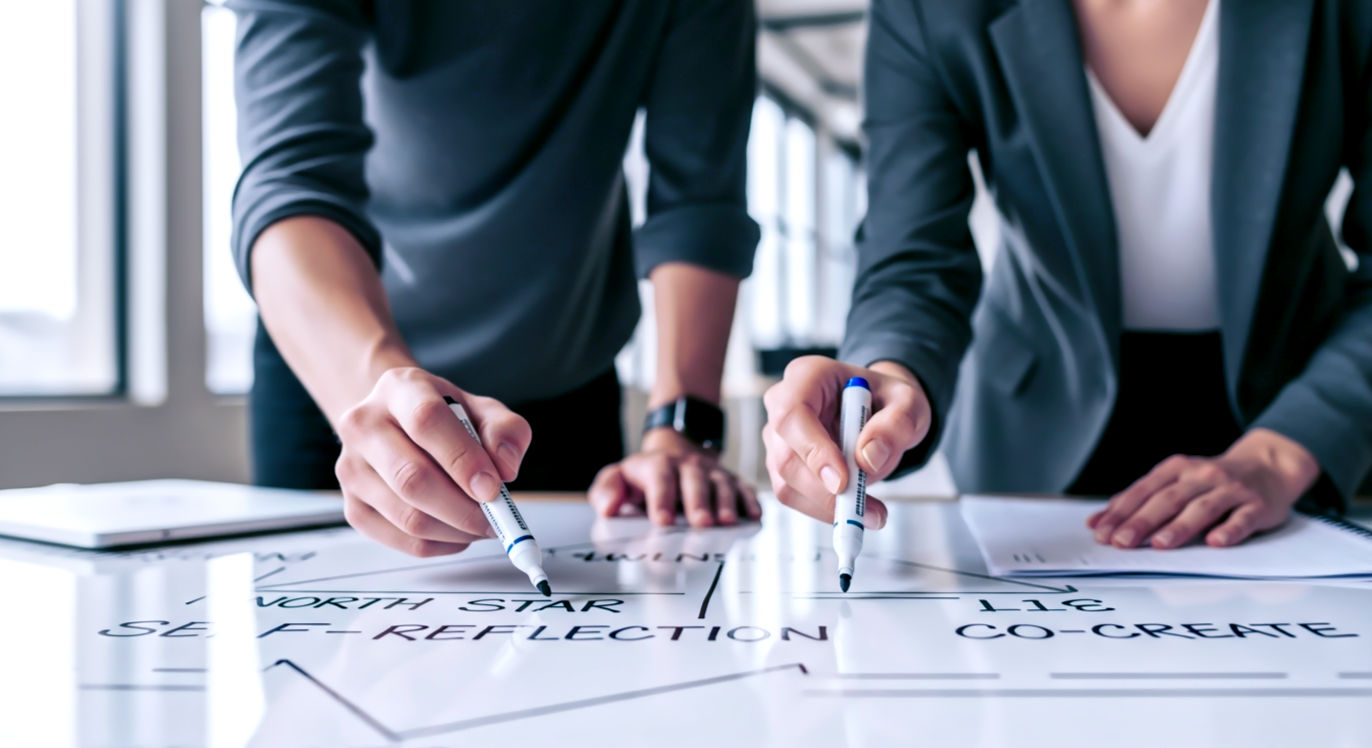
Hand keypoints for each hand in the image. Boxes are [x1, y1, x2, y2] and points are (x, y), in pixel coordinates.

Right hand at [334, 367, 531, 556]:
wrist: (397, 424)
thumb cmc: (444, 418)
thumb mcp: (482, 410)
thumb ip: (505, 431)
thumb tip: (505, 469)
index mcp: (399, 389)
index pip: (426, 421)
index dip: (462, 459)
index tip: (493, 488)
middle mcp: (364, 425)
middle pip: (411, 478)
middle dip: (463, 509)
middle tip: (496, 518)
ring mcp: (352, 469)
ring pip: (408, 517)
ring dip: (456, 531)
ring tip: (482, 524)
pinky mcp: (353, 506)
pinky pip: (402, 540)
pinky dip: (440, 545)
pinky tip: (457, 532)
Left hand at [588, 428, 760, 527]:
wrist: (676, 450)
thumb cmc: (643, 476)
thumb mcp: (617, 477)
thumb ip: (606, 490)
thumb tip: (608, 509)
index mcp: (657, 465)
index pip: (659, 478)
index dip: (661, 498)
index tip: (662, 521)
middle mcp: (688, 466)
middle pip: (694, 480)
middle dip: (698, 502)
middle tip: (700, 523)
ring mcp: (712, 472)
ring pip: (721, 484)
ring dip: (725, 503)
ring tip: (726, 523)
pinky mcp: (731, 480)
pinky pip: (743, 488)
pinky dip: (750, 501)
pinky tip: (754, 516)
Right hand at [761, 356, 933, 527]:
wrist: (879, 410)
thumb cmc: (887, 400)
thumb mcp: (909, 403)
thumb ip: (897, 424)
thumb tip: (868, 457)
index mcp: (808, 375)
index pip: (792, 414)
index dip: (812, 450)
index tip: (842, 481)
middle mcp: (783, 403)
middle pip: (786, 456)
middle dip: (824, 491)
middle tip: (866, 508)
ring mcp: (778, 436)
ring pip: (787, 482)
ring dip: (828, 506)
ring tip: (873, 512)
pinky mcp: (783, 464)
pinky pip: (795, 496)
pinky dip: (826, 510)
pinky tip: (857, 509)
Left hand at [1087, 429, 1320, 548]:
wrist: (1269, 465)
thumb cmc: (1211, 480)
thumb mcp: (1175, 481)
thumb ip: (1140, 500)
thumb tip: (1098, 522)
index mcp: (1176, 469)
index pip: (1144, 491)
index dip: (1121, 512)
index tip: (1101, 532)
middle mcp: (1202, 475)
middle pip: (1168, 499)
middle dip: (1142, 521)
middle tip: (1121, 542)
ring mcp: (1231, 489)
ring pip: (1202, 508)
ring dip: (1179, 526)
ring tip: (1159, 544)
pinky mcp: (1257, 505)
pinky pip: (1243, 518)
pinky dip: (1229, 530)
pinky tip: (1215, 542)